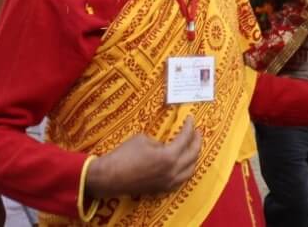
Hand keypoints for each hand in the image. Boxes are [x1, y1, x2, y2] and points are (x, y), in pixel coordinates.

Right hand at [85, 116, 200, 198]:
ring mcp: (168, 182)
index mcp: (169, 156)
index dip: (189, 127)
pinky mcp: (162, 189)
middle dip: (197, 141)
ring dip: (194, 157)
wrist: (110, 176)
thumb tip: (164, 146)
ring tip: (193, 148)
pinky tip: (183, 165)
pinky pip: (181, 180)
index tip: (190, 118)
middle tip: (197, 131)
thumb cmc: (125, 154)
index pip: (185, 139)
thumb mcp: (144, 140)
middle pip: (193, 155)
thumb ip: (159, 142)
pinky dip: (185, 170)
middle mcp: (173, 171)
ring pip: (190, 170)